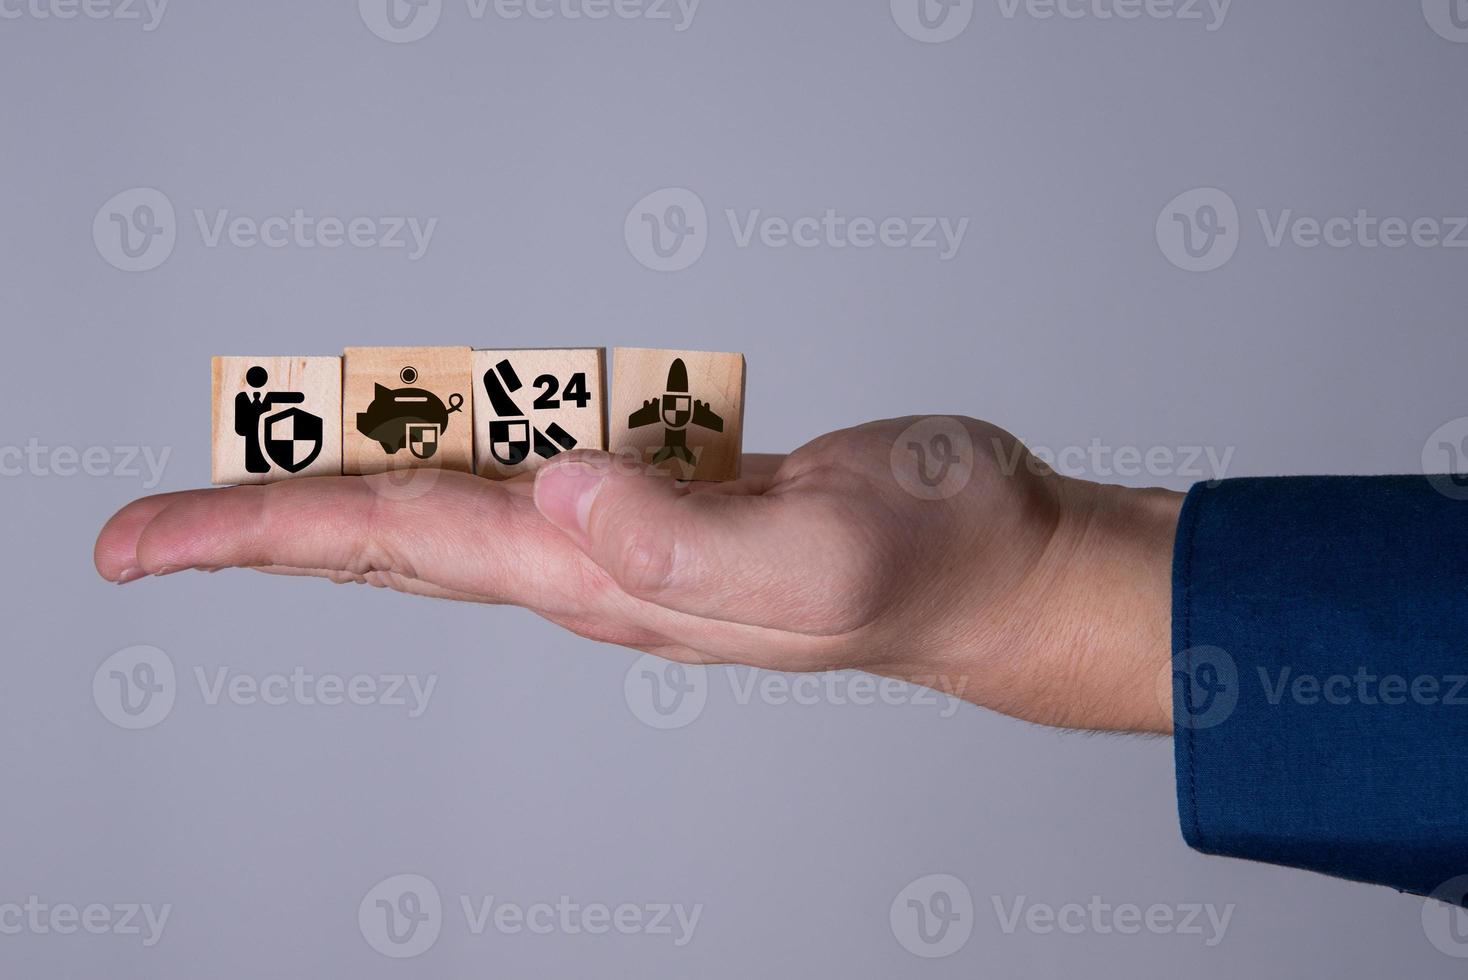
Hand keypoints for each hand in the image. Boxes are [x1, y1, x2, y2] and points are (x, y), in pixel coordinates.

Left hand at [94, 418, 1181, 732]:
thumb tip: (553, 490)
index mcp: (603, 573)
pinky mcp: (667, 488)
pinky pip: (532, 462)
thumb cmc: (926, 560)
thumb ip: (683, 539)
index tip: (139, 544)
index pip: (396, 539)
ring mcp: (627, 525)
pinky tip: (433, 438)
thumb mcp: (818, 554)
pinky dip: (460, 444)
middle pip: (390, 536)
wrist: (990, 562)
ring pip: (452, 500)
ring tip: (253, 483)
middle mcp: (593, 559)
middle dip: (262, 529)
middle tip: (150, 529)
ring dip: (344, 487)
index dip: (257, 534)